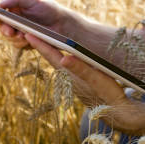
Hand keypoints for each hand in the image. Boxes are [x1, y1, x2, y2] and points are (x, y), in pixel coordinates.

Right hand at [0, 0, 72, 48]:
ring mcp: (18, 32)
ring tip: (24, 36)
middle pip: (1, 27)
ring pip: (9, 38)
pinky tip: (29, 40)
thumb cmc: (48, 8)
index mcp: (13, 9)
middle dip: (4, 30)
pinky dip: (22, 43)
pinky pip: (18, 45)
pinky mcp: (25, 43)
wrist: (63, 24)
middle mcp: (13, 21)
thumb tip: (0, 4)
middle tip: (11, 31)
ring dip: (14, 38)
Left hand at [25, 34, 144, 133]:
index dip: (40, 44)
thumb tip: (63, 57)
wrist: (117, 113)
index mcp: (69, 74)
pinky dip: (59, 57)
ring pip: (57, 62)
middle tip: (28, 30)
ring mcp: (72, 82)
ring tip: (41, 38)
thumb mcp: (96, 79)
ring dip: (49, 51)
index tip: (27, 32)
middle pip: (51, 58)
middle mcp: (67, 78)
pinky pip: (65, 67)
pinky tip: (61, 54)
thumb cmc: (108, 94)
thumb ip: (80, 68)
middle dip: (40, 45)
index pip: (52, 55)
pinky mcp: (78, 84)